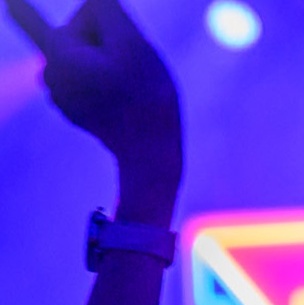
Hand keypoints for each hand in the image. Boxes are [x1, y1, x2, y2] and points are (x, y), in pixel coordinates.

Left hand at [7, 0, 181, 218]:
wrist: (152, 152)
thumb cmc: (145, 97)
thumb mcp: (133, 42)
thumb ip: (106, 8)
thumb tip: (92, 1)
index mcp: (57, 54)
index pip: (28, 18)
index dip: (19, 9)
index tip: (7, 2)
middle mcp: (50, 74)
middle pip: (75, 33)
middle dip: (102, 37)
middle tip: (129, 64)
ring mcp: (61, 94)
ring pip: (85, 56)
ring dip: (108, 59)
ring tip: (130, 84)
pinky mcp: (75, 108)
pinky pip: (88, 78)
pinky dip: (106, 79)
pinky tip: (124, 97)